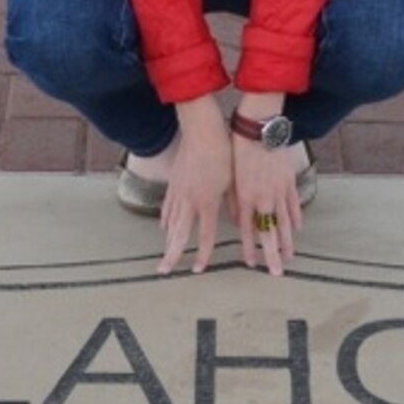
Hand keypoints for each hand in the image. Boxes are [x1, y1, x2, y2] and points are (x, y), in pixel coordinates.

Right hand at [153, 98, 235, 274]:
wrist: (202, 133)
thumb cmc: (223, 154)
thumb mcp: (234, 181)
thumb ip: (235, 205)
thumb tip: (239, 222)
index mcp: (208, 202)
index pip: (205, 236)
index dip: (203, 254)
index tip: (198, 270)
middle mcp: (190, 201)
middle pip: (179, 235)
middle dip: (171, 255)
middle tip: (164, 271)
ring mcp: (179, 193)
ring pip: (171, 223)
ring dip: (167, 241)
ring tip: (164, 255)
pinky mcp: (174, 184)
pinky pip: (168, 207)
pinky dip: (166, 220)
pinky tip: (164, 228)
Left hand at [232, 117, 304, 277]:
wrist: (259, 131)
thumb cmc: (239, 150)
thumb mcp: (231, 177)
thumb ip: (234, 202)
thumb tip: (237, 220)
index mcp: (245, 199)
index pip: (248, 230)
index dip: (250, 248)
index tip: (251, 264)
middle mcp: (263, 199)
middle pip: (270, 233)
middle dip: (272, 255)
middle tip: (276, 272)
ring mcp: (279, 192)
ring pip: (284, 223)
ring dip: (286, 242)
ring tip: (288, 258)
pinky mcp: (288, 182)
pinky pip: (293, 205)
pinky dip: (295, 219)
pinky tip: (296, 230)